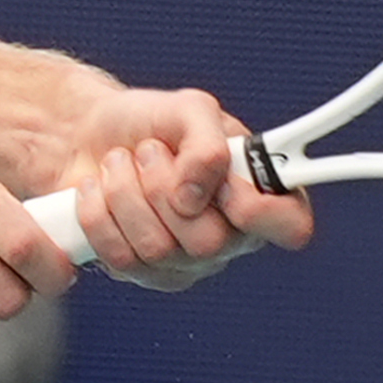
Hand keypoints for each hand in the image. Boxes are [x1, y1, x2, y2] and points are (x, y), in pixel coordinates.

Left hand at [57, 87, 312, 290]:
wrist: (90, 136)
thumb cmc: (150, 123)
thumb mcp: (188, 109)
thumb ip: (207, 142)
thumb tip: (195, 194)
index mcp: (259, 192)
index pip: (291, 225)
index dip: (260, 211)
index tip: (225, 183)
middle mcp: (230, 236)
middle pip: (209, 243)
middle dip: (164, 186)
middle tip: (149, 151)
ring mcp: (186, 262)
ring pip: (157, 250)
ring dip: (124, 192)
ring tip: (120, 164)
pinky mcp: (142, 273)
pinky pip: (120, 259)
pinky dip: (98, 214)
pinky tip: (99, 192)